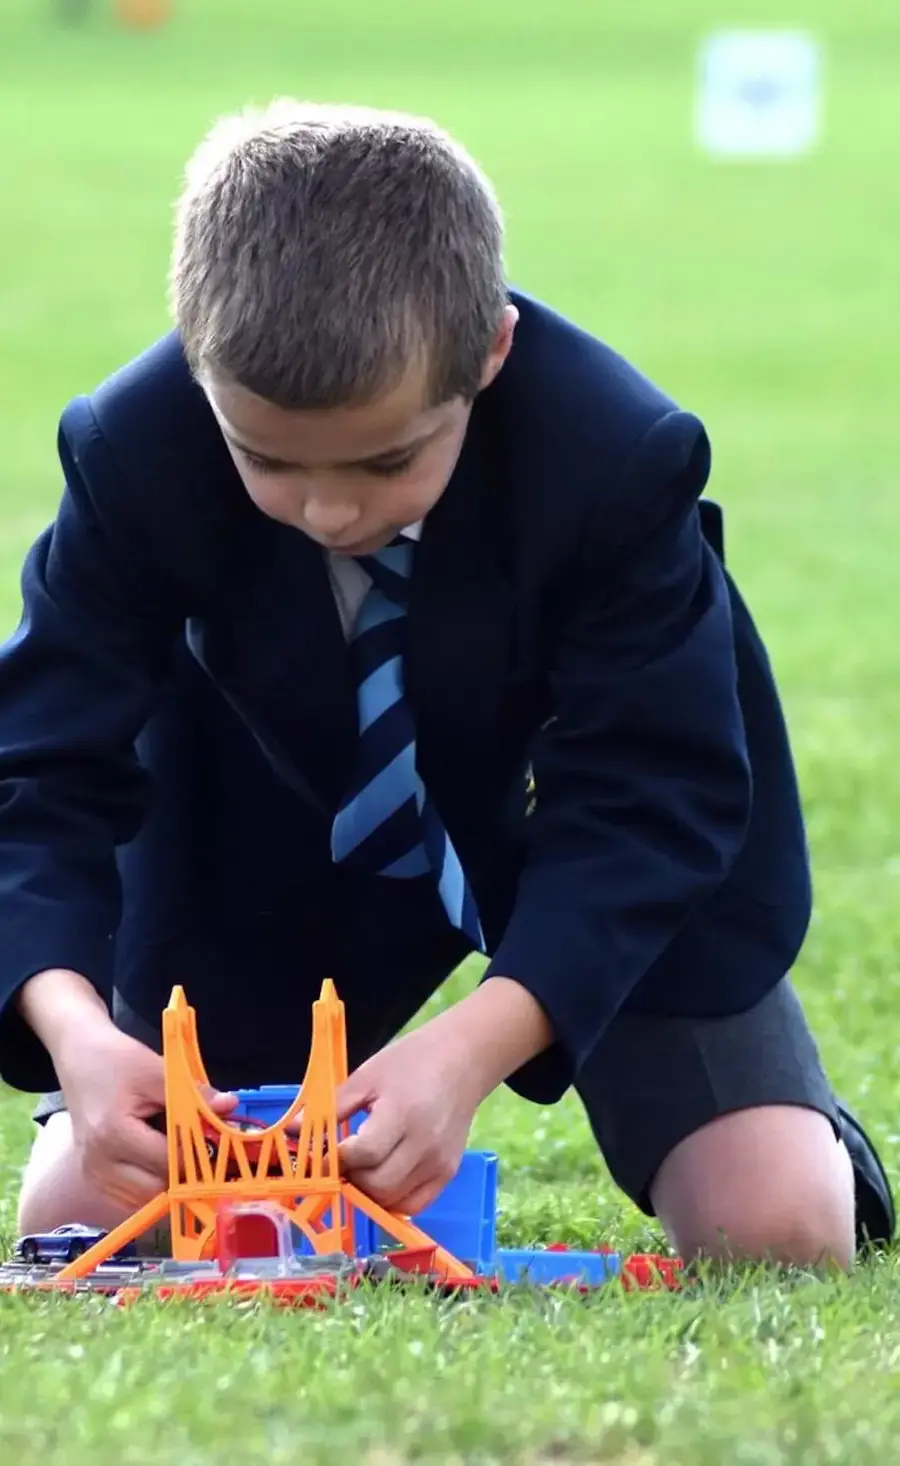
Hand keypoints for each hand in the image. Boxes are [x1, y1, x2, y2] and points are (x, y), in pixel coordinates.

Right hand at [19, 968, 235, 1213]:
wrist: (80, 1056)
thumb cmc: (116, 1059)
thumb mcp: (156, 1069)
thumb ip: (193, 1093)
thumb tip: (230, 1106)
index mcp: (113, 1134)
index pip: (168, 1161)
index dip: (198, 1153)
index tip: (219, 1141)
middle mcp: (98, 1162)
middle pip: (156, 1188)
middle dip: (185, 1172)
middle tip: (204, 1149)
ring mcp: (92, 1174)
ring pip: (143, 1199)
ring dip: (167, 1181)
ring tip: (180, 1152)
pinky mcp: (92, 1177)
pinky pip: (129, 1197)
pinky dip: (150, 1185)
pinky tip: (160, 1161)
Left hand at [335, 976, 553, 1216]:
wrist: (462, 1060)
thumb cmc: (411, 1061)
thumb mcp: (367, 1075)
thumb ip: (331, 1107)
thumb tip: (292, 1132)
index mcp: (403, 1113)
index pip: (363, 1154)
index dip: (336, 1159)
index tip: (321, 1152)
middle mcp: (425, 1144)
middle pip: (377, 1184)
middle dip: (350, 1177)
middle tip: (340, 1161)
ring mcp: (440, 1163)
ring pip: (393, 1199)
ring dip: (368, 1191)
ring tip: (359, 1167)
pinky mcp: (448, 1172)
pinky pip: (414, 1204)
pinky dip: (391, 1200)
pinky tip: (380, 1180)